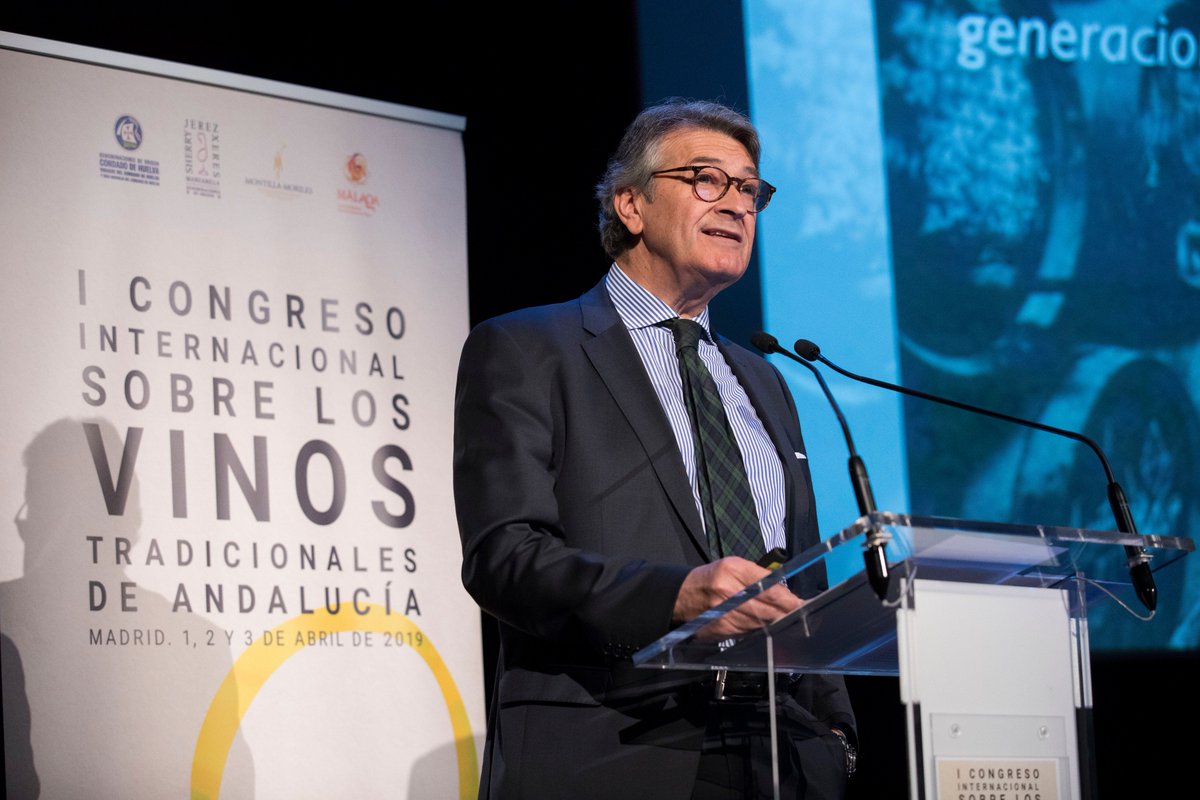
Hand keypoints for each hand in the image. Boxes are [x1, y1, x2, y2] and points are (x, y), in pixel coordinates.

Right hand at [672, 556, 802, 638]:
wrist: (682, 596)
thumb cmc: (711, 577)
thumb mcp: (733, 565)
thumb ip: (759, 576)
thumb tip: (785, 593)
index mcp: (732, 571)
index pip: (768, 588)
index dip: (788, 599)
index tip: (802, 604)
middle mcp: (727, 593)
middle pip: (766, 609)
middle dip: (786, 613)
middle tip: (801, 615)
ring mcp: (724, 615)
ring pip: (760, 623)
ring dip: (775, 623)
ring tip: (786, 620)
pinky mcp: (721, 631)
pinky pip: (749, 632)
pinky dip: (760, 629)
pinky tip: (766, 626)